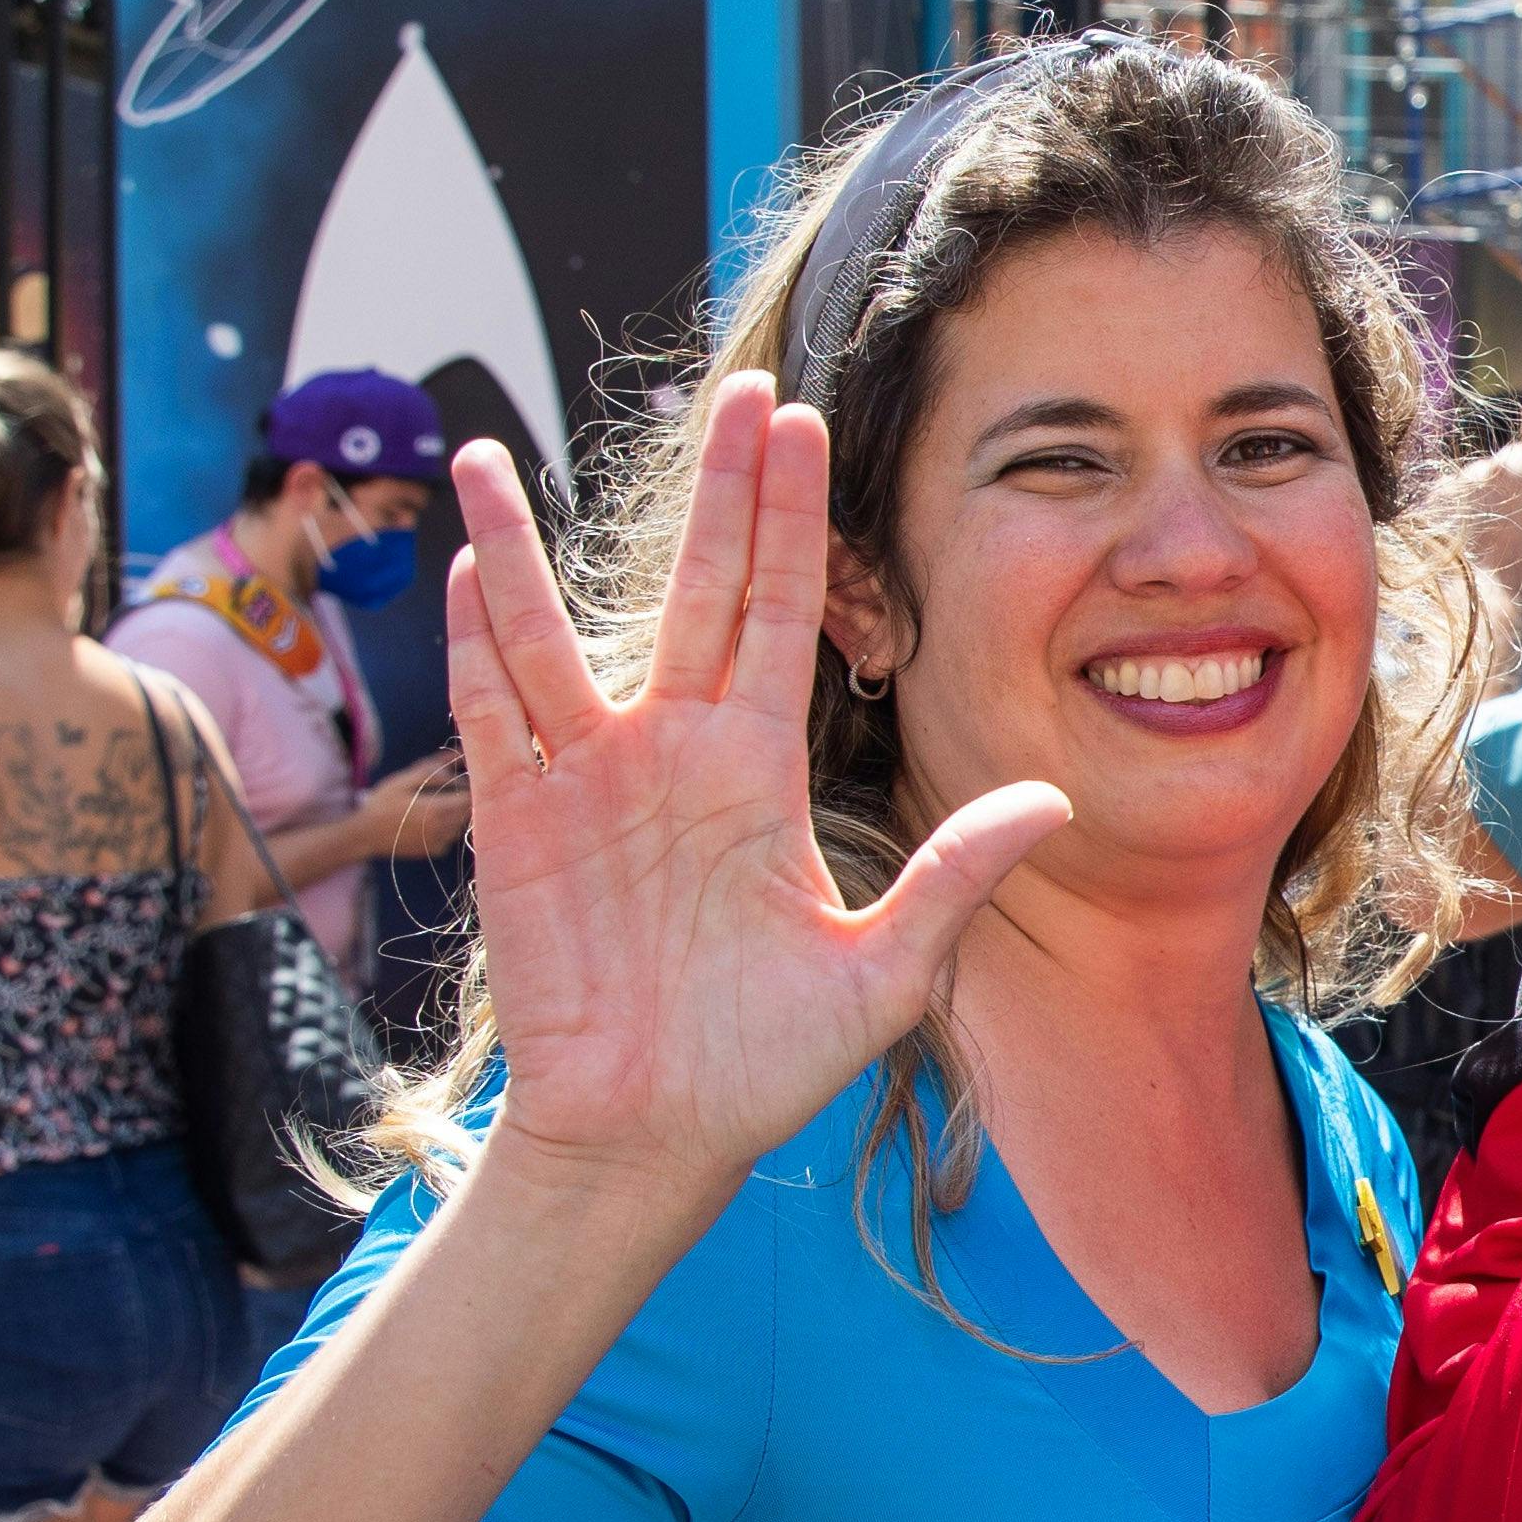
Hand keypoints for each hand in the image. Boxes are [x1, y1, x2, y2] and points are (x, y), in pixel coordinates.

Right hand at [361, 755, 470, 860]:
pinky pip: (452, 836)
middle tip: (443, 789)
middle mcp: (444, 829)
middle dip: (463, 798)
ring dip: (456, 812)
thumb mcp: (404, 780)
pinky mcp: (436, 851)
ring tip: (432, 804)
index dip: (470, 786)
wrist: (365, 835)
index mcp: (438, 809)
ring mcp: (441, 842)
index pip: (471, 798)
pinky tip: (428, 821)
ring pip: (462, 823)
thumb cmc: (382, 803)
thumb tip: (457, 754)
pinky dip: (447, 827)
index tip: (462, 778)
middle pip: (469, 811)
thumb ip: (433, 769)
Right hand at [434, 385, 1062, 1202]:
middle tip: (736, 384)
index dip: (792, 517)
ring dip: (521, 548)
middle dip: (716, 490)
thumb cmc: (765, 1060)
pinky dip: (477, 646)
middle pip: (695, 589)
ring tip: (492, 454)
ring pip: (549, 636)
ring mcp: (587, 781)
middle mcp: (672, 751)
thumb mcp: (883, 972)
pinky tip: (469, 572)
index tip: (802, 423)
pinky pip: (494, 718)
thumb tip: (1053, 801)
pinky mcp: (517, 827)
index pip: (783, 609)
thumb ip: (953, 877)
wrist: (656, 1137)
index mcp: (756, 767)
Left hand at [1446, 364, 1521, 617]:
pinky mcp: (1438, 495)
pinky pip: (1454, 496)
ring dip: (1488, 502)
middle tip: (1521, 529)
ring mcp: (1465, 478)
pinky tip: (1467, 541)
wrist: (1485, 599)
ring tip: (1492, 544)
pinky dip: (1461, 512)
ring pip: (1481, 481)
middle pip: (1511, 463)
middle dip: (1517, 487)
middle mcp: (1499, 463)